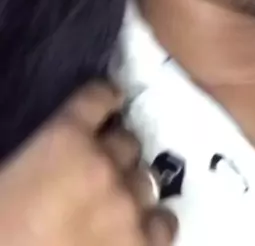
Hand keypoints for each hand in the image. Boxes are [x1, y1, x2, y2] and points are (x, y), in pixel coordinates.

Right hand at [0, 83, 176, 245]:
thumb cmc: (1, 223)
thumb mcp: (11, 172)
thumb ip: (43, 152)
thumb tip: (60, 151)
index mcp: (65, 137)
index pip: (99, 96)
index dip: (105, 98)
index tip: (110, 100)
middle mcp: (104, 162)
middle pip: (128, 141)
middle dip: (116, 151)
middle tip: (100, 168)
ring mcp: (126, 204)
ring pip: (148, 178)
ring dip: (131, 186)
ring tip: (118, 200)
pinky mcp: (140, 244)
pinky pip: (165, 222)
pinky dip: (152, 223)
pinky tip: (140, 227)